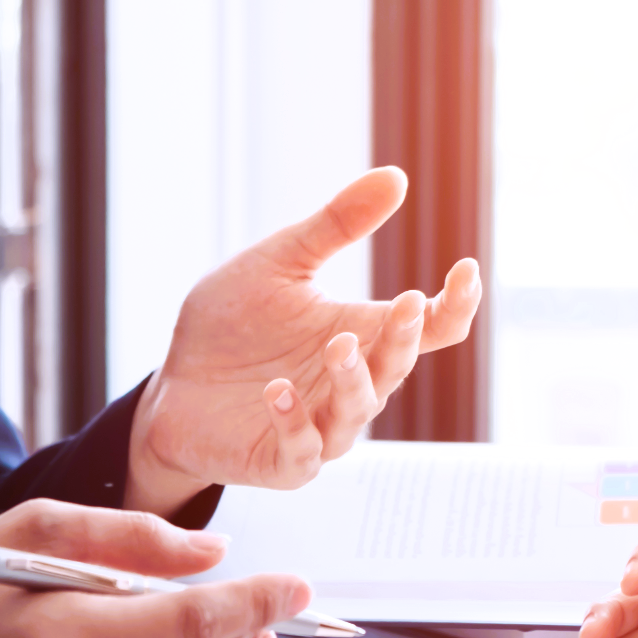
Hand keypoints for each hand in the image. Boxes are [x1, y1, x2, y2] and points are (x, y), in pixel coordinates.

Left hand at [126, 166, 481, 513]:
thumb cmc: (232, 327)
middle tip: (402, 304)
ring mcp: (320, 426)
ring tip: (337, 346)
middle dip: (402, 339)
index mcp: (362, 335)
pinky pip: (301, 451)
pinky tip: (278, 392)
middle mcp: (351, 384)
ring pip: (356, 413)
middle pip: (397, 367)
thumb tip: (395, 177)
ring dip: (353, 381)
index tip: (465, 269)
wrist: (173, 386)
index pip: (429, 328)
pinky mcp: (281, 460)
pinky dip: (294, 423)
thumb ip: (335, 226)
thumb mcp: (280, 263)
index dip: (455, 304)